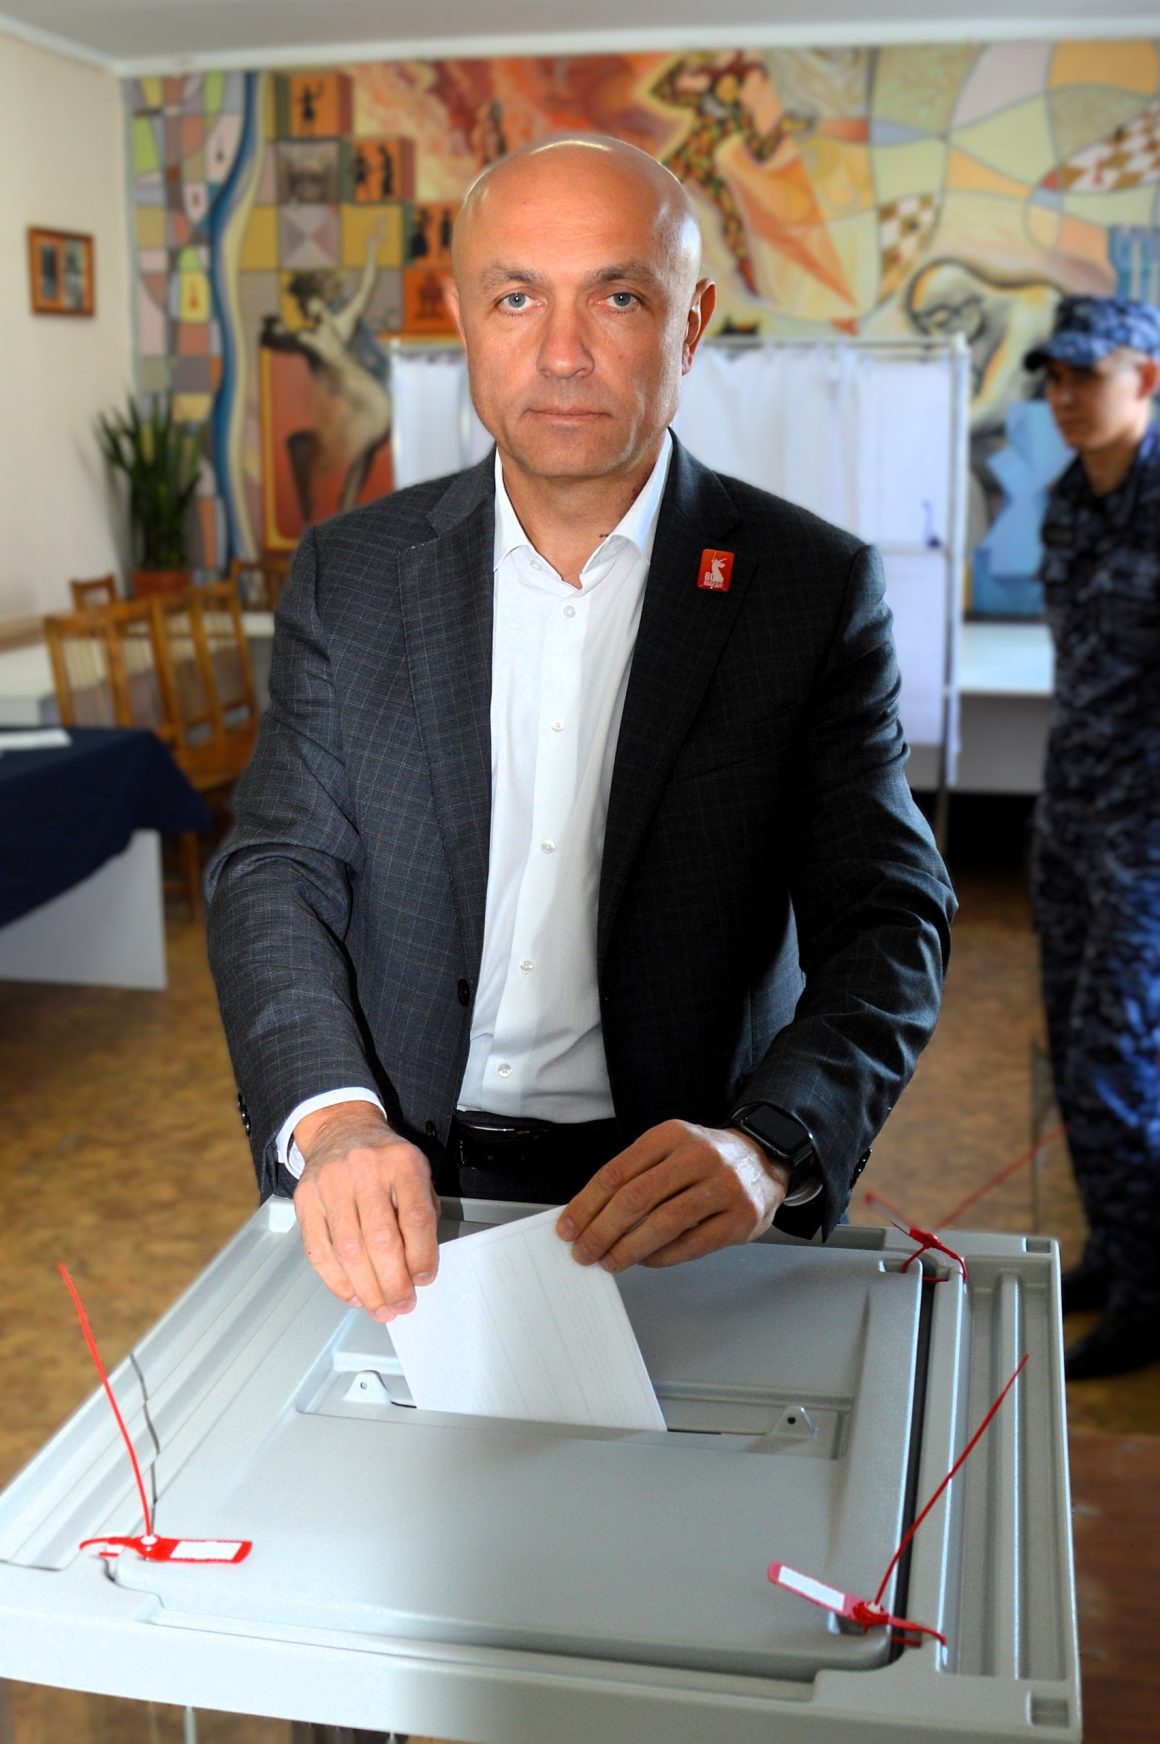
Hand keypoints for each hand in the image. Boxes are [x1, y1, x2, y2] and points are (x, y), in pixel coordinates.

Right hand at [293, 1103, 439, 1319]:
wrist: (342, 1129)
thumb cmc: (385, 1160)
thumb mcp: (415, 1173)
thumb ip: (421, 1215)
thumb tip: (418, 1270)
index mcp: (401, 1162)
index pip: (415, 1217)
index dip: (422, 1256)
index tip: (424, 1280)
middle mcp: (365, 1170)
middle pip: (381, 1239)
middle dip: (393, 1282)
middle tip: (402, 1304)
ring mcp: (331, 1184)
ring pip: (348, 1249)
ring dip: (367, 1288)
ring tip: (380, 1308)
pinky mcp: (306, 1199)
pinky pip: (319, 1250)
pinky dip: (336, 1280)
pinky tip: (353, 1294)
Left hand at [555, 1120, 789, 1270]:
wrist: (764, 1160)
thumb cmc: (705, 1161)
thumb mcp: (670, 1150)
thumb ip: (634, 1176)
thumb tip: (588, 1216)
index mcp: (672, 1135)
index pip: (618, 1172)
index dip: (587, 1204)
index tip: (568, 1227)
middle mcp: (698, 1156)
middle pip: (637, 1197)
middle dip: (602, 1230)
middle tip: (584, 1252)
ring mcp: (723, 1187)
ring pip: (663, 1223)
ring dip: (628, 1248)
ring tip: (609, 1261)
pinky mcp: (740, 1218)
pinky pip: (692, 1244)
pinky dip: (662, 1257)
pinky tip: (644, 1260)